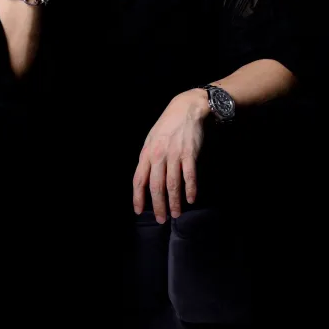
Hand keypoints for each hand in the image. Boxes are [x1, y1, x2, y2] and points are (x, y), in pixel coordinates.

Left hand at [132, 89, 209, 222]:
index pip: (139, 179)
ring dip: (174, 202)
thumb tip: (145, 178)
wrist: (186, 108)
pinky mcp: (189, 154)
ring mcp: (174, 155)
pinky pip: (189, 176)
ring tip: (176, 214)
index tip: (139, 211)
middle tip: (161, 219)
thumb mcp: (152, 138)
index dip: (138, 197)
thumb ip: (148, 157)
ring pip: (172, 184)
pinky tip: (191, 199)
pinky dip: (190, 189)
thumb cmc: (167, 125)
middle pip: (156, 186)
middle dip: (158, 205)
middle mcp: (159, 155)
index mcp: (147, 152)